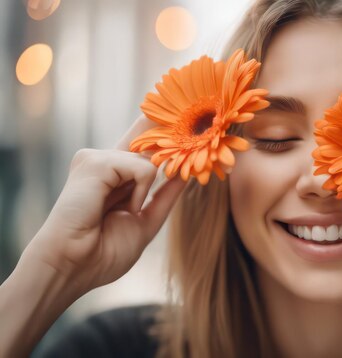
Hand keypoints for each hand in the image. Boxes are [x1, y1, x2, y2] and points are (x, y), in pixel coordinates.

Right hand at [25, 115, 185, 294]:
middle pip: (147, 134)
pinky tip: (124, 208)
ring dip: (147, 189)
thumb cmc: (104, 251)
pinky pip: (142, 167)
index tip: (185, 115)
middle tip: (169, 160)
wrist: (74, 266)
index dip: (163, 129)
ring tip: (126, 211)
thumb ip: (165, 196)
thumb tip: (186, 173)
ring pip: (148, 158)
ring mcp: (98, 159)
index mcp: (116, 175)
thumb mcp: (146, 221)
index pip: (143, 142)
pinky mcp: (94, 162)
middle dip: (171, 135)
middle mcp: (106, 162)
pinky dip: (141, 191)